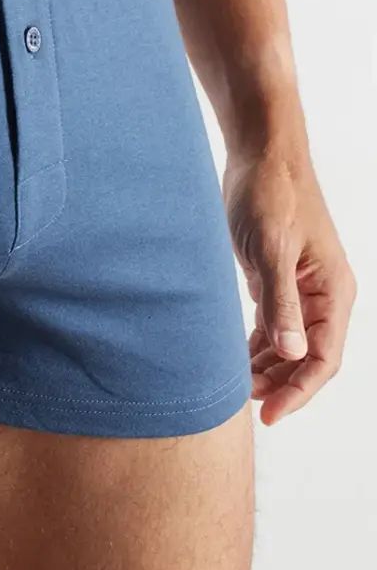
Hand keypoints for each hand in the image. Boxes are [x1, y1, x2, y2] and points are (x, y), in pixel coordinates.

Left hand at [224, 148, 355, 424]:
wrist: (260, 156)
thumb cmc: (269, 194)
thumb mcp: (271, 249)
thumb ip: (281, 302)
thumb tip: (293, 353)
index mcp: (333, 291)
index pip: (324, 358)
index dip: (299, 391)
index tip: (269, 414)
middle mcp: (324, 295)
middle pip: (309, 358)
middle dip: (281, 384)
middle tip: (244, 403)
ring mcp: (302, 288)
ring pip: (290, 345)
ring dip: (268, 368)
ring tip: (236, 386)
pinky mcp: (279, 279)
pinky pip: (275, 325)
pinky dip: (258, 345)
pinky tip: (236, 359)